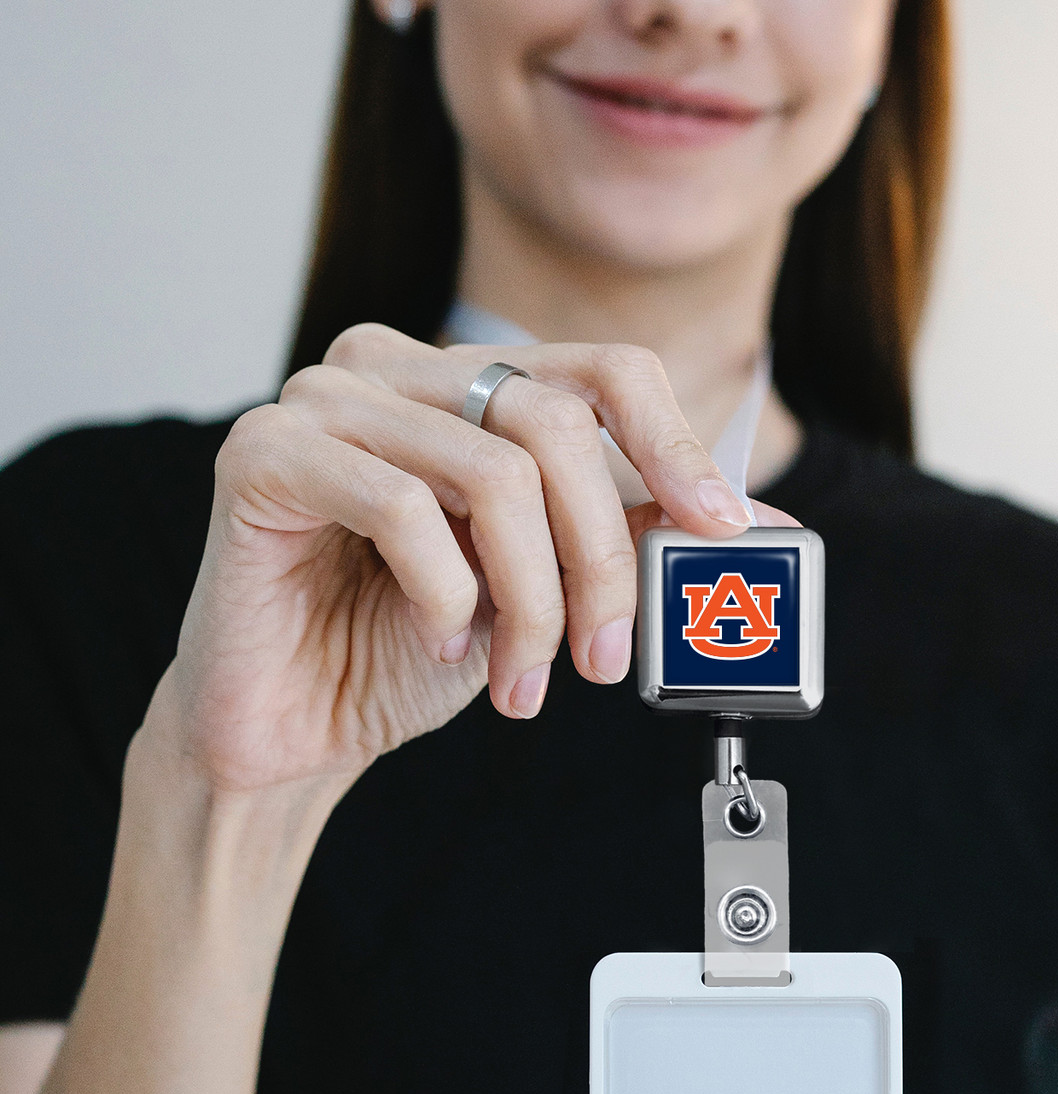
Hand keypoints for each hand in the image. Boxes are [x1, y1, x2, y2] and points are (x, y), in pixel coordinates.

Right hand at [153, 323, 797, 793]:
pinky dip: (445, 596)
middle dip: (602, 559)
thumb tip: (757, 522)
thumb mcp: (544, 585)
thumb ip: (626, 534)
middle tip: (606, 656)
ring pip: (492, 475)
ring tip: (520, 677)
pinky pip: (403, 508)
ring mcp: (323, 400)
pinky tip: (439, 642)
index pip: (602, 370)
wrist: (297, 725)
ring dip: (530, 601)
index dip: (676, 445)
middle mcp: (393, 366)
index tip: (720, 529)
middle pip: (556, 424)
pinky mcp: (264, 454)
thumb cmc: (411, 646)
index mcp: (464, 382)